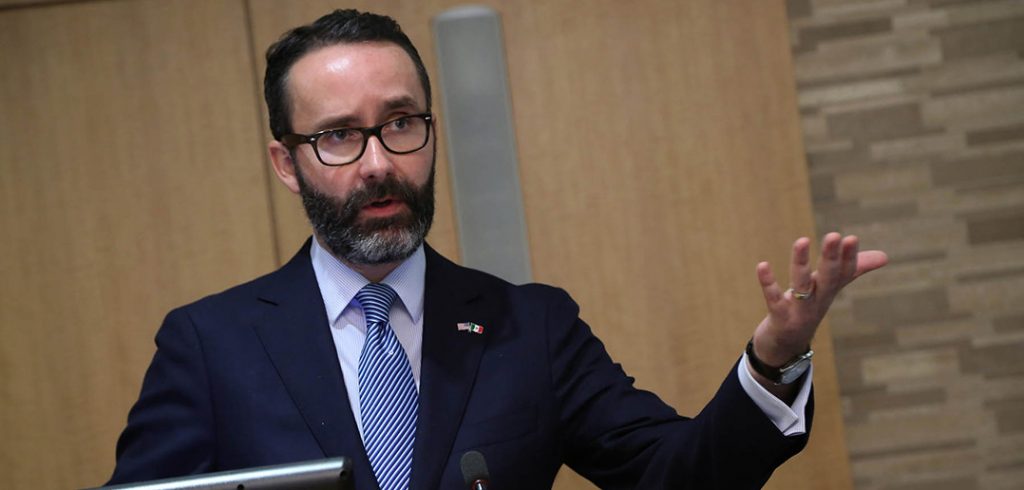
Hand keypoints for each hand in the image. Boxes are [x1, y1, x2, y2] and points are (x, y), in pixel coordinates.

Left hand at [752, 233, 887, 366]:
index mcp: (829, 291)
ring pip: (802, 286)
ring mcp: (799, 312)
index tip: (851, 238)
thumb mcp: (828, 288)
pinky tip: (762, 265)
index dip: (848, 257)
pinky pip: (773, 300)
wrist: (785, 349)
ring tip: (802, 240)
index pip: (844, 273)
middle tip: (834, 235)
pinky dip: (768, 283)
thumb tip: (885, 256)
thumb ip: (852, 270)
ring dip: (801, 263)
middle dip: (831, 258)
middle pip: (828, 278)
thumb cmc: (807, 310)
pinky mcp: (780, 320)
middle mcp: (818, 301)